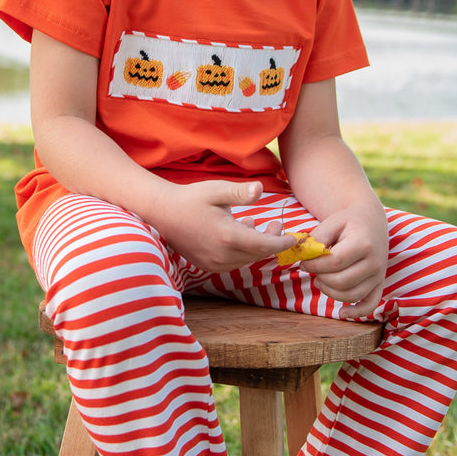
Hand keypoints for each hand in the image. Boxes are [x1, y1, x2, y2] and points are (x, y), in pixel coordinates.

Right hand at [153, 180, 293, 273]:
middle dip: (271, 241)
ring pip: (246, 259)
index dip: (281, 242)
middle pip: (257, 254)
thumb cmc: (191, 199)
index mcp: (227, 236)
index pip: (264, 246)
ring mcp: (213, 263)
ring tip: (255, 225)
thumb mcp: (216, 191)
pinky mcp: (207, 265)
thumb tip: (260, 189)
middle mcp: (221, 255)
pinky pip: (234, 263)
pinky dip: (242, 252)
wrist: (162, 213)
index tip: (294, 237)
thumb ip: (240, 193)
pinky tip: (239, 233)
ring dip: (256, 246)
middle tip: (275, 223)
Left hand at [298, 201, 388, 317]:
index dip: (314, 265)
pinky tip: (342, 313)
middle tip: (312, 270)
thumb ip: (317, 238)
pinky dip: (356, 313)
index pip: (335, 262)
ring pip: (351, 295)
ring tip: (320, 280)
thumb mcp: (331, 222)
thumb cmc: (347, 222)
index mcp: (364, 243)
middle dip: (321, 278)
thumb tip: (304, 256)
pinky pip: (370, 304)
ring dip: (330, 292)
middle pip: (342, 281)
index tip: (303, 262)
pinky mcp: (379, 284)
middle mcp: (375, 262)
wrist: (370, 222)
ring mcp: (379, 275)